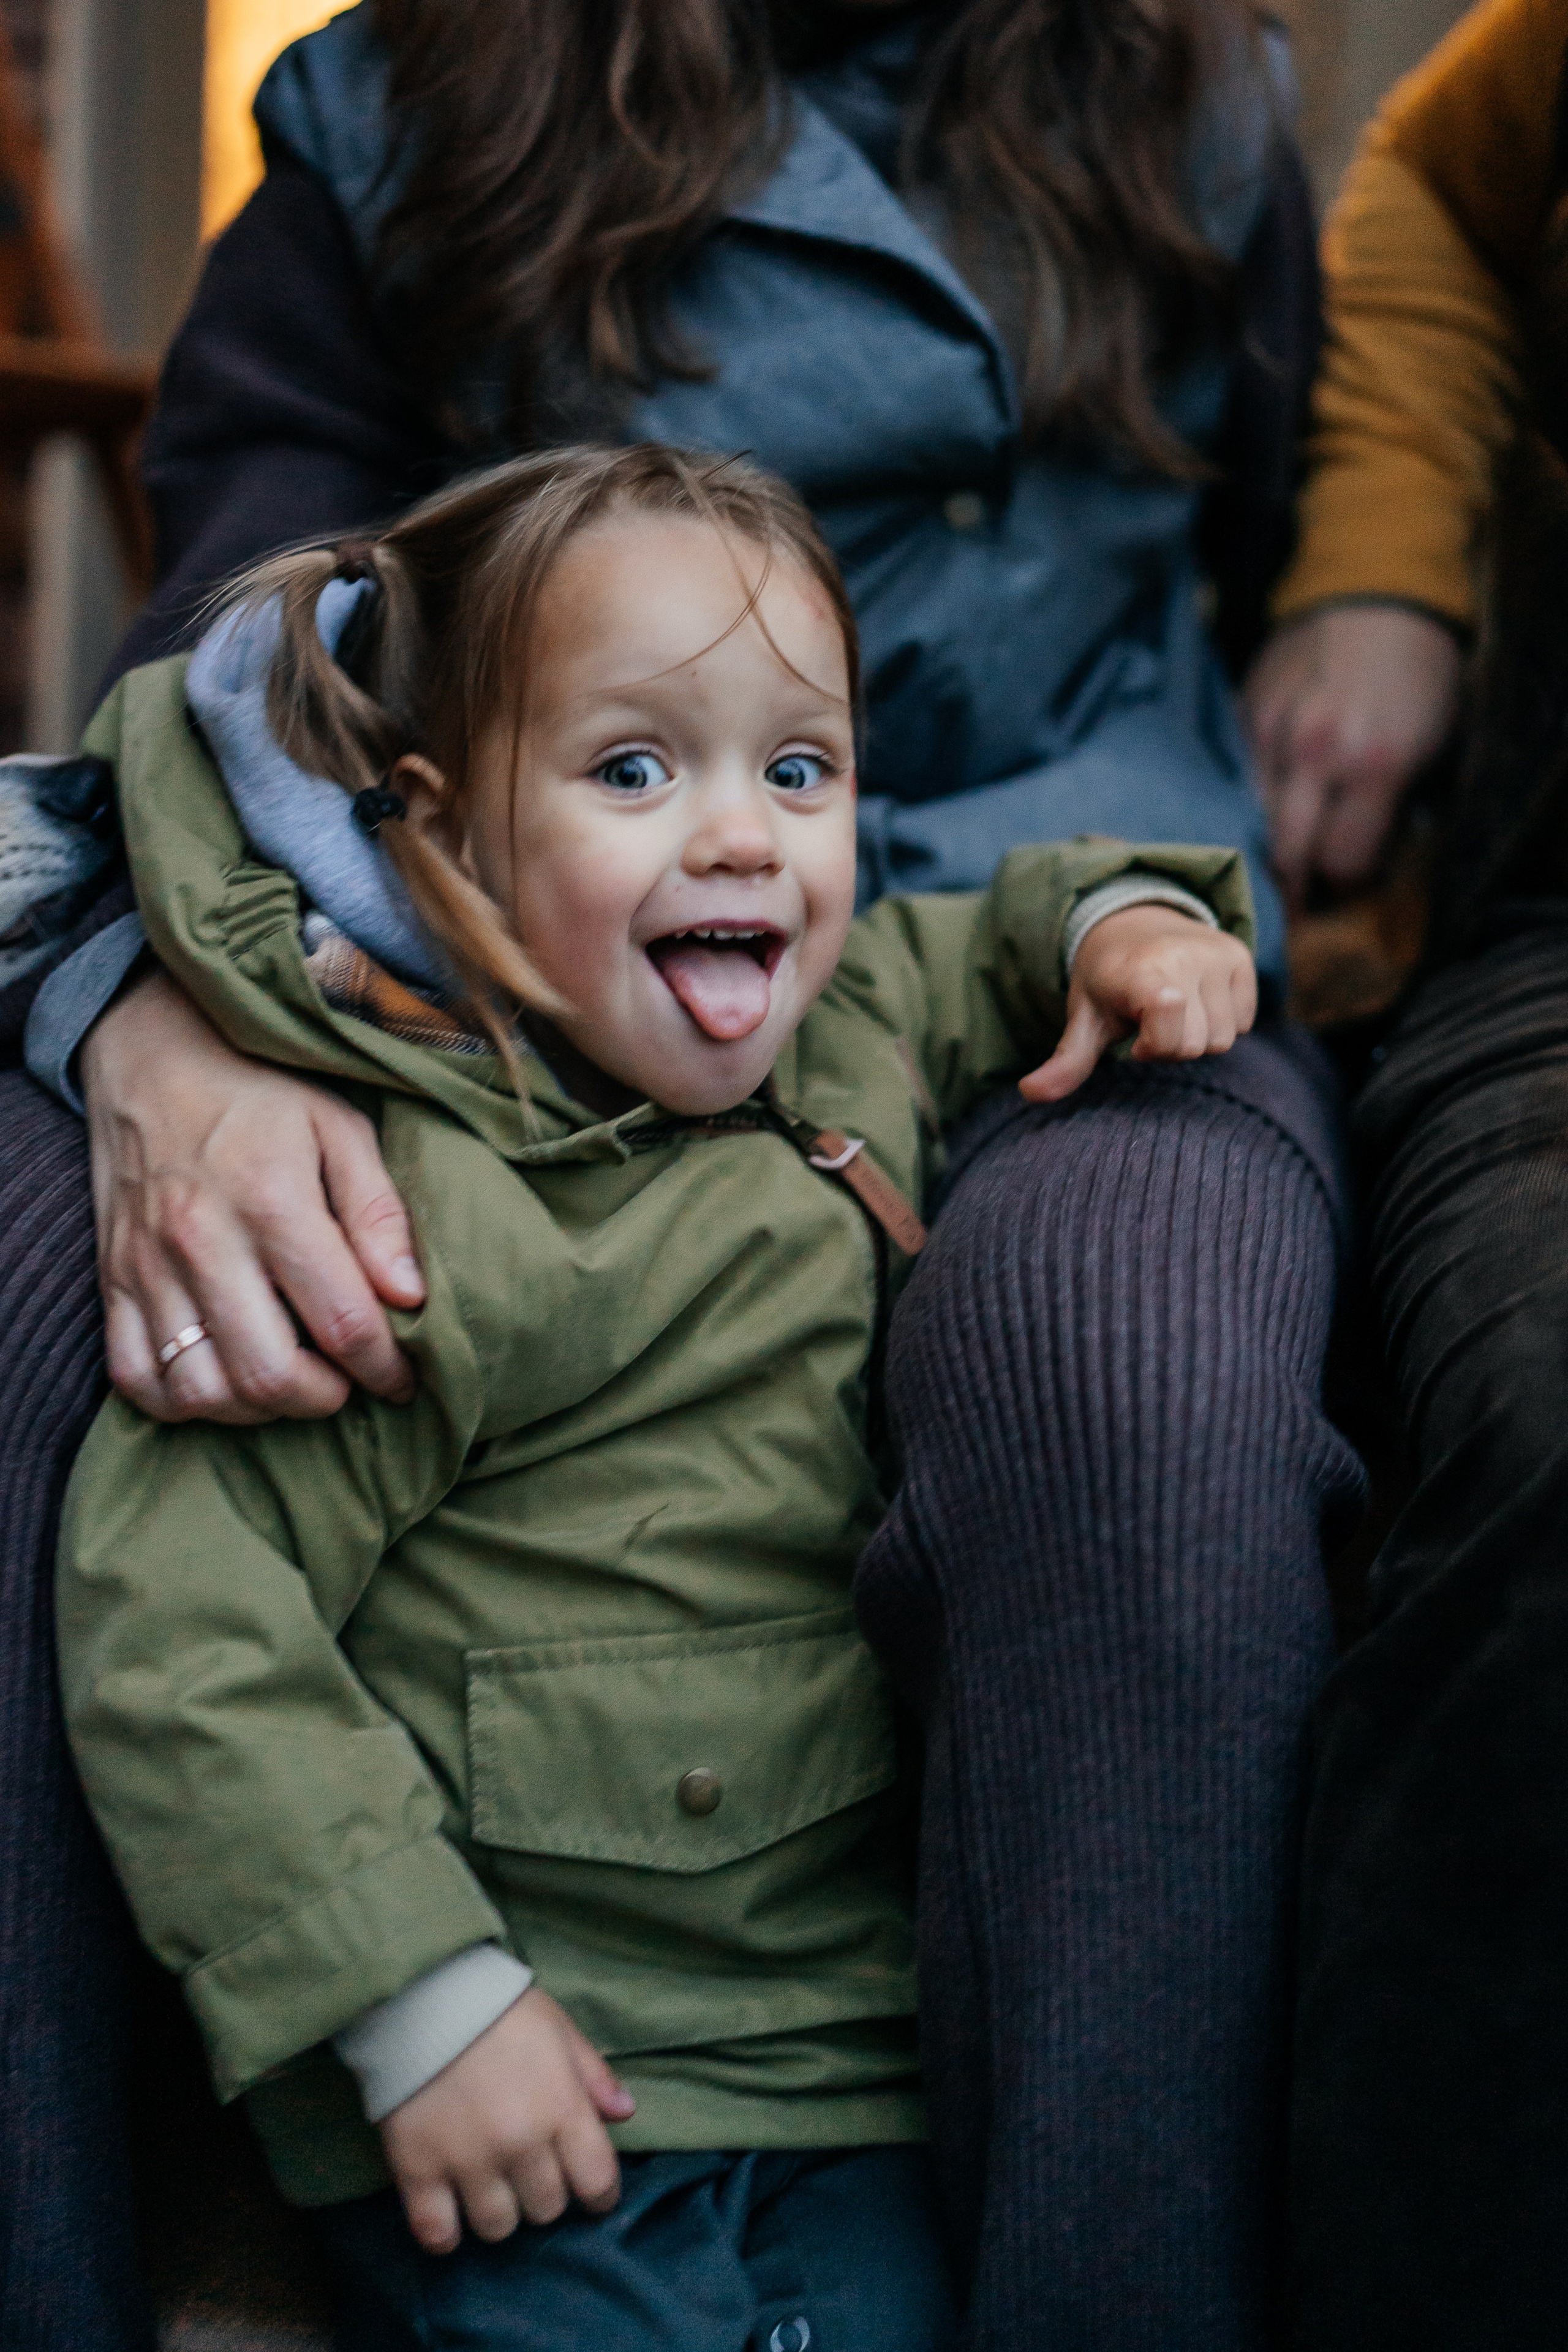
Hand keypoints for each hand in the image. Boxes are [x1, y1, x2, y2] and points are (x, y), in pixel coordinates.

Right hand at [83, 967, 425, 1423]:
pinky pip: (136, 1378)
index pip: (342, 1321)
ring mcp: (148, 1267)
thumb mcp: (339, 1127)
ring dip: (259, 1410)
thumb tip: (411, 1296)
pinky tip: (225, 1381)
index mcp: (272, 1201)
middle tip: (348, 1383)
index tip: (403, 1379)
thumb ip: (378, 1213)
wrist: (150, 1053)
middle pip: (270, 1374)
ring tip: (294, 1381)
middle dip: (325, 1399)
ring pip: (202, 1391)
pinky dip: (183, 1401)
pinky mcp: (112, 1281)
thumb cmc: (260, 1091)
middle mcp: (202, 1242)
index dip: (385, 1368)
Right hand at [379, 1988, 635, 2252]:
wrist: (421, 1991)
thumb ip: (593, 2075)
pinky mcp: (418, 2169)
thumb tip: (625, 2113)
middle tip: (531, 2174)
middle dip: (546, 2195)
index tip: (590, 2192)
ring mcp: (468, 2160)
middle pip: (547, 2208)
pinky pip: (437, 2232)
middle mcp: (521, 2142)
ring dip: (500, 2214)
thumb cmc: (499, 2007)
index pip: (597, 2181)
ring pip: (498, 2227)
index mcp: (562, 2107)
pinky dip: (445, 2235)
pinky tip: (448, 2218)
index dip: (599, 2195)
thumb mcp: (559, 2029)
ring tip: (491, 2189)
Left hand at [1021, 904, 1255, 1102]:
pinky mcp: (1240, 955)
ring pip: (1225, 1038)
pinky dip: (1224, 1021)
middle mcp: (1185, 955)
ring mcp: (1217, 953)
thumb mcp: (1085, 1017)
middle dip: (1173, 1047)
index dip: (1153, 1048)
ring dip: (1199, 1036)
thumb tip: (1030, 1093)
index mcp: (1142, 972)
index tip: (1134, 1040)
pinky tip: (1197, 1001)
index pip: (1170, 1036)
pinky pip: (1246, 1021)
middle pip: (1198, 1046)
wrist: (1133, 920)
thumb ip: (1067, 1060)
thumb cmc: (1106, 980)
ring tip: (1174, 1012)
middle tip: (1151, 1023)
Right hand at [1244, 603, 1462, 906]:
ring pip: (1251, 822)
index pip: (1341, 860)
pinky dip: (1250, 802)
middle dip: (1297, 883)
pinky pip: (1236, 782)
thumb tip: (1360, 863)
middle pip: (1286, 854)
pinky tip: (1266, 807)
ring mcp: (1271, 731)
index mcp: (1373, 762)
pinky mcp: (1244, 715)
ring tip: (1281, 857)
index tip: (1350, 879)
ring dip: (1266, 845)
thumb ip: (1393, 806)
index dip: (1348, 880)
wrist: (1376, 594)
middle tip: (1303, 895)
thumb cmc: (1420, 676)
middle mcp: (1315, 751)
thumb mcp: (1432, 744)